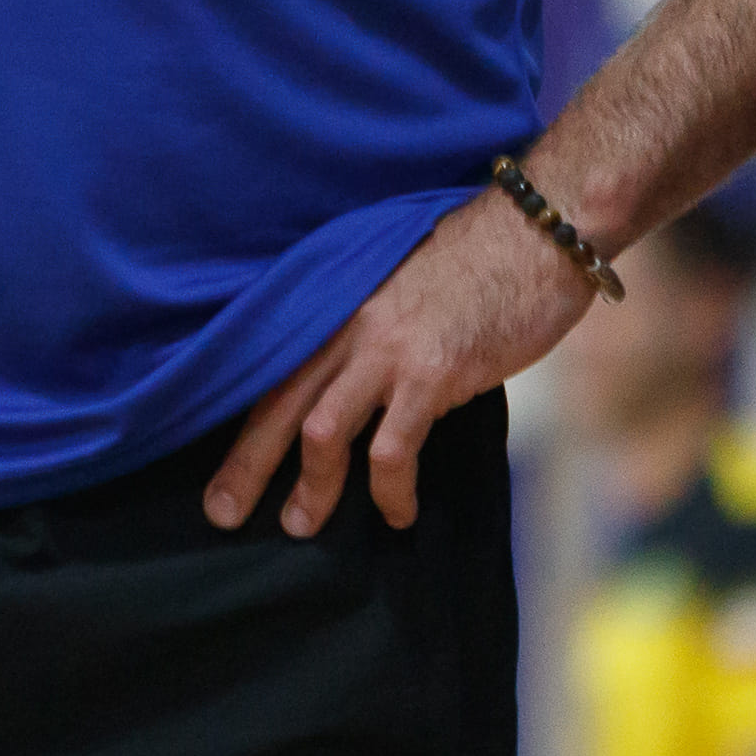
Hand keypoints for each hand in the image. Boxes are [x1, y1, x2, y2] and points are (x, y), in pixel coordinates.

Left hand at [204, 185, 596, 536]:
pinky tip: (399, 513)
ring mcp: (387, 348)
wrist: (535, 230)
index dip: (240, 419)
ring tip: (302, 525)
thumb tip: (354, 381)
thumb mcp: (400, 282)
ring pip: (321, 431)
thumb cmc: (478, 258)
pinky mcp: (432, 372)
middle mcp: (348, 323)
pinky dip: (389, 490)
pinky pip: (392, 448)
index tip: (220, 461)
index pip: (270, 367)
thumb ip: (369, 326)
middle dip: (245, 464)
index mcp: (336, 301)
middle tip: (220, 513)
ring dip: (310, 486)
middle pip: (277, 402)